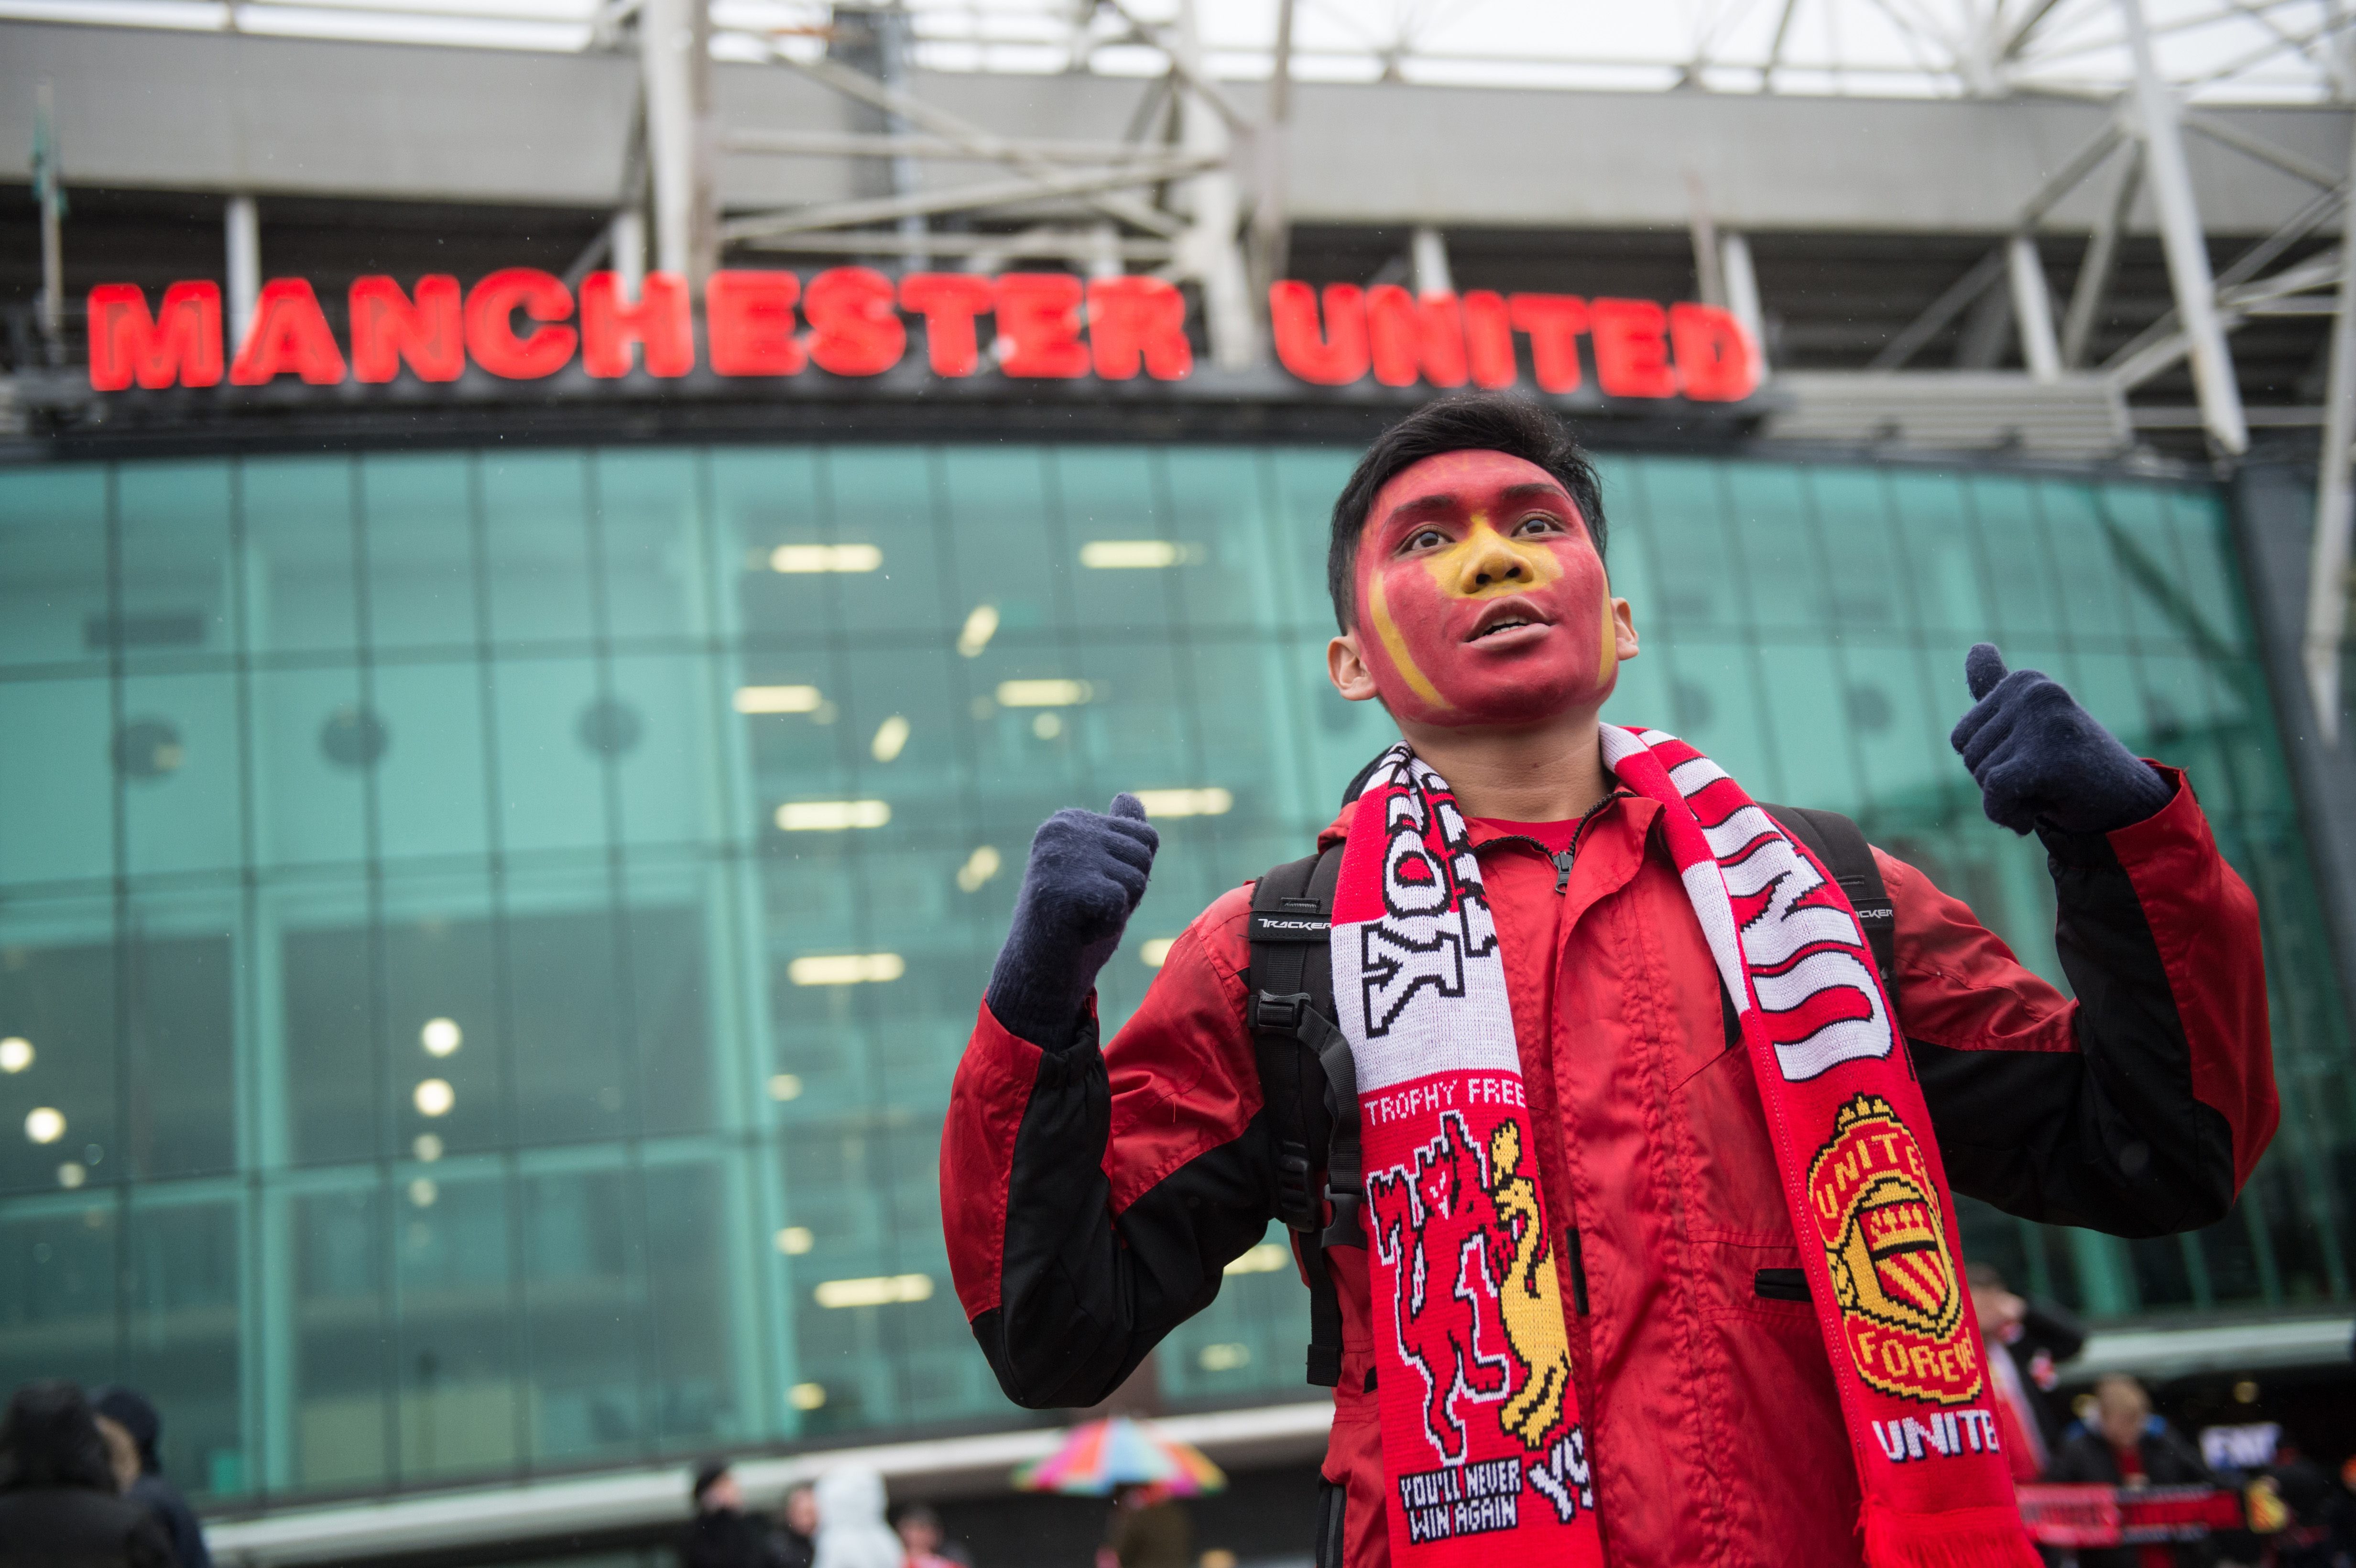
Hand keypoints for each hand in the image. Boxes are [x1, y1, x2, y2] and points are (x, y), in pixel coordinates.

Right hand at [984, 794, 1159, 1049]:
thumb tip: (1127, 796)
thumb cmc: (1076, 924)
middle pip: (1144, 855)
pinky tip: (1078, 931)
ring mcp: (1056, 858)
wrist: (1040, 975)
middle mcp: (1059, 829)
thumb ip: (1119, 834)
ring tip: (1082, 919)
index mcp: (1068, 820)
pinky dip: (1107, 927)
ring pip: (1135, 879)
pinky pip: (1119, 902)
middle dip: (1128, 892)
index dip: (1131, 875)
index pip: (1144, 836)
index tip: (1095, 891)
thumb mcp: (1104, 871)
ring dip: (1118, 910)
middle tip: (1089, 910)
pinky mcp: (1058, 888)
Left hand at [1950, 643, 2171, 834]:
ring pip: (1983, 778)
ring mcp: (2045, 723)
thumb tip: (1976, 646)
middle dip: (2000, 782)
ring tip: (2053, 788)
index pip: (1962, 738)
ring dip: (2012, 800)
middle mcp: (2035, 693)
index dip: (1990, 764)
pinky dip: (2010, 816)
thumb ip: (1999, 689)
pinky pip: (1996, 793)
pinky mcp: (2050, 758)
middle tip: (2047, 779)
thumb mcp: (2030, 723)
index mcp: (2025, 681)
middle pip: (1970, 758)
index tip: (2032, 760)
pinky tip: (2041, 811)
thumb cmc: (2072, 764)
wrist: (2129, 802)